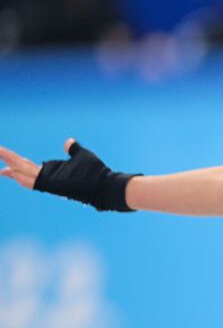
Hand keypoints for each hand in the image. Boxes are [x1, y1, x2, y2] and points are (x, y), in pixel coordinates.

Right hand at [3, 138, 136, 210]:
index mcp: (52, 173)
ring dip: (11, 165)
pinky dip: (22, 177)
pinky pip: (35, 181)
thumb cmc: (97, 173)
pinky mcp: (55, 185)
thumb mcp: (82, 156)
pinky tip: (12, 171)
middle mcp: (48, 178)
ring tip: (0, 154)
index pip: (29, 167)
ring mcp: (51, 182)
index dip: (15, 161)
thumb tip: (68, 142)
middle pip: (22, 168)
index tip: (2, 155)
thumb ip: (73, 149)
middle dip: (8, 160)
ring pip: (25, 173)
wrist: (107, 185)